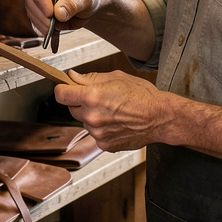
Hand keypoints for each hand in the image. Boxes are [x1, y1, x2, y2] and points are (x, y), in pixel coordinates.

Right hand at [25, 0, 102, 38]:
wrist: (87, 7)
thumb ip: (72, 4)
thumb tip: (58, 14)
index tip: (50, 14)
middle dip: (41, 14)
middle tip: (52, 25)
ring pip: (30, 9)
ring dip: (41, 22)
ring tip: (54, 28)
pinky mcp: (37, 6)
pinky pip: (33, 17)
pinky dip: (41, 25)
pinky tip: (51, 29)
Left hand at [55, 69, 169, 151]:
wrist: (160, 117)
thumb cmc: (143, 95)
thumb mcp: (116, 78)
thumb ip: (90, 78)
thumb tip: (73, 77)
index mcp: (92, 96)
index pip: (61, 94)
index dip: (63, 89)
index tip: (66, 88)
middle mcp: (91, 116)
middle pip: (71, 108)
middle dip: (81, 102)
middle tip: (100, 98)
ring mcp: (97, 133)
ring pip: (85, 122)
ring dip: (93, 116)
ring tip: (114, 111)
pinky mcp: (104, 144)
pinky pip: (95, 134)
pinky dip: (102, 129)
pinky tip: (117, 122)